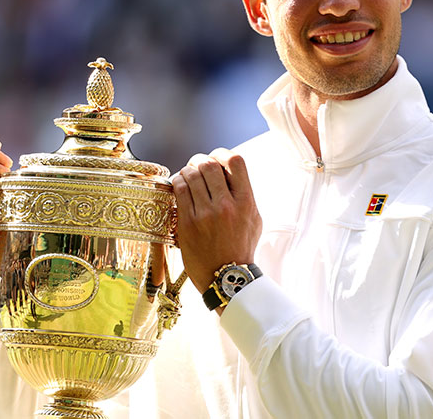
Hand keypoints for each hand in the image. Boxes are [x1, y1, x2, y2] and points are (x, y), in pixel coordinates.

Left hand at [172, 149, 261, 293]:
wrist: (226, 277)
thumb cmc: (241, 247)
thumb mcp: (254, 219)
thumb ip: (245, 195)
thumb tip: (230, 173)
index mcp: (246, 202)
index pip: (235, 161)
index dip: (223, 154)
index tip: (217, 159)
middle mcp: (226, 206)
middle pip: (210, 164)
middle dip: (201, 160)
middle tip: (197, 166)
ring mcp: (206, 214)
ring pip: (192, 174)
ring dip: (187, 170)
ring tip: (187, 175)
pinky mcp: (188, 223)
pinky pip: (179, 190)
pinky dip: (178, 182)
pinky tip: (180, 186)